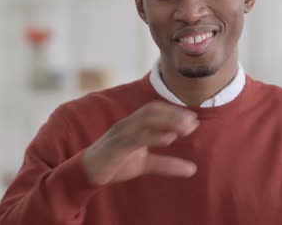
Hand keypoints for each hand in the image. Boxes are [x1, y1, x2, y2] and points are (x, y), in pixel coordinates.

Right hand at [83, 101, 198, 184]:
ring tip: (185, 130)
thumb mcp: (145, 164)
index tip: (193, 118)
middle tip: (194, 123)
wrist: (87, 173)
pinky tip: (168, 139)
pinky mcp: (115, 147)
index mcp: (133, 124)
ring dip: (167, 122)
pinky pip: (136, 138)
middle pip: (152, 111)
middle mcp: (127, 124)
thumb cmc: (116, 163)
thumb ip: (167, 164)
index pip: (154, 110)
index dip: (174, 111)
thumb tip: (193, 169)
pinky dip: (153, 136)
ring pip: (145, 121)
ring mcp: (120, 134)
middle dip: (174, 115)